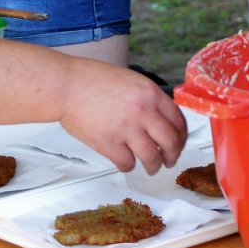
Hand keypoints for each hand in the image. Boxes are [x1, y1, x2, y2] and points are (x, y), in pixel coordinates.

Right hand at [57, 62, 187, 173]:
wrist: (66, 86)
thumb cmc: (91, 80)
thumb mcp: (130, 80)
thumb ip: (147, 98)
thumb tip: (160, 117)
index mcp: (150, 93)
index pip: (179, 120)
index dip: (182, 136)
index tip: (179, 142)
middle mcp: (143, 111)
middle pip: (171, 142)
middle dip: (173, 155)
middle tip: (170, 159)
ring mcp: (126, 128)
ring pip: (152, 157)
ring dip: (154, 166)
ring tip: (151, 167)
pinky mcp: (109, 143)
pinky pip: (127, 163)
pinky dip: (128, 166)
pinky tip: (125, 162)